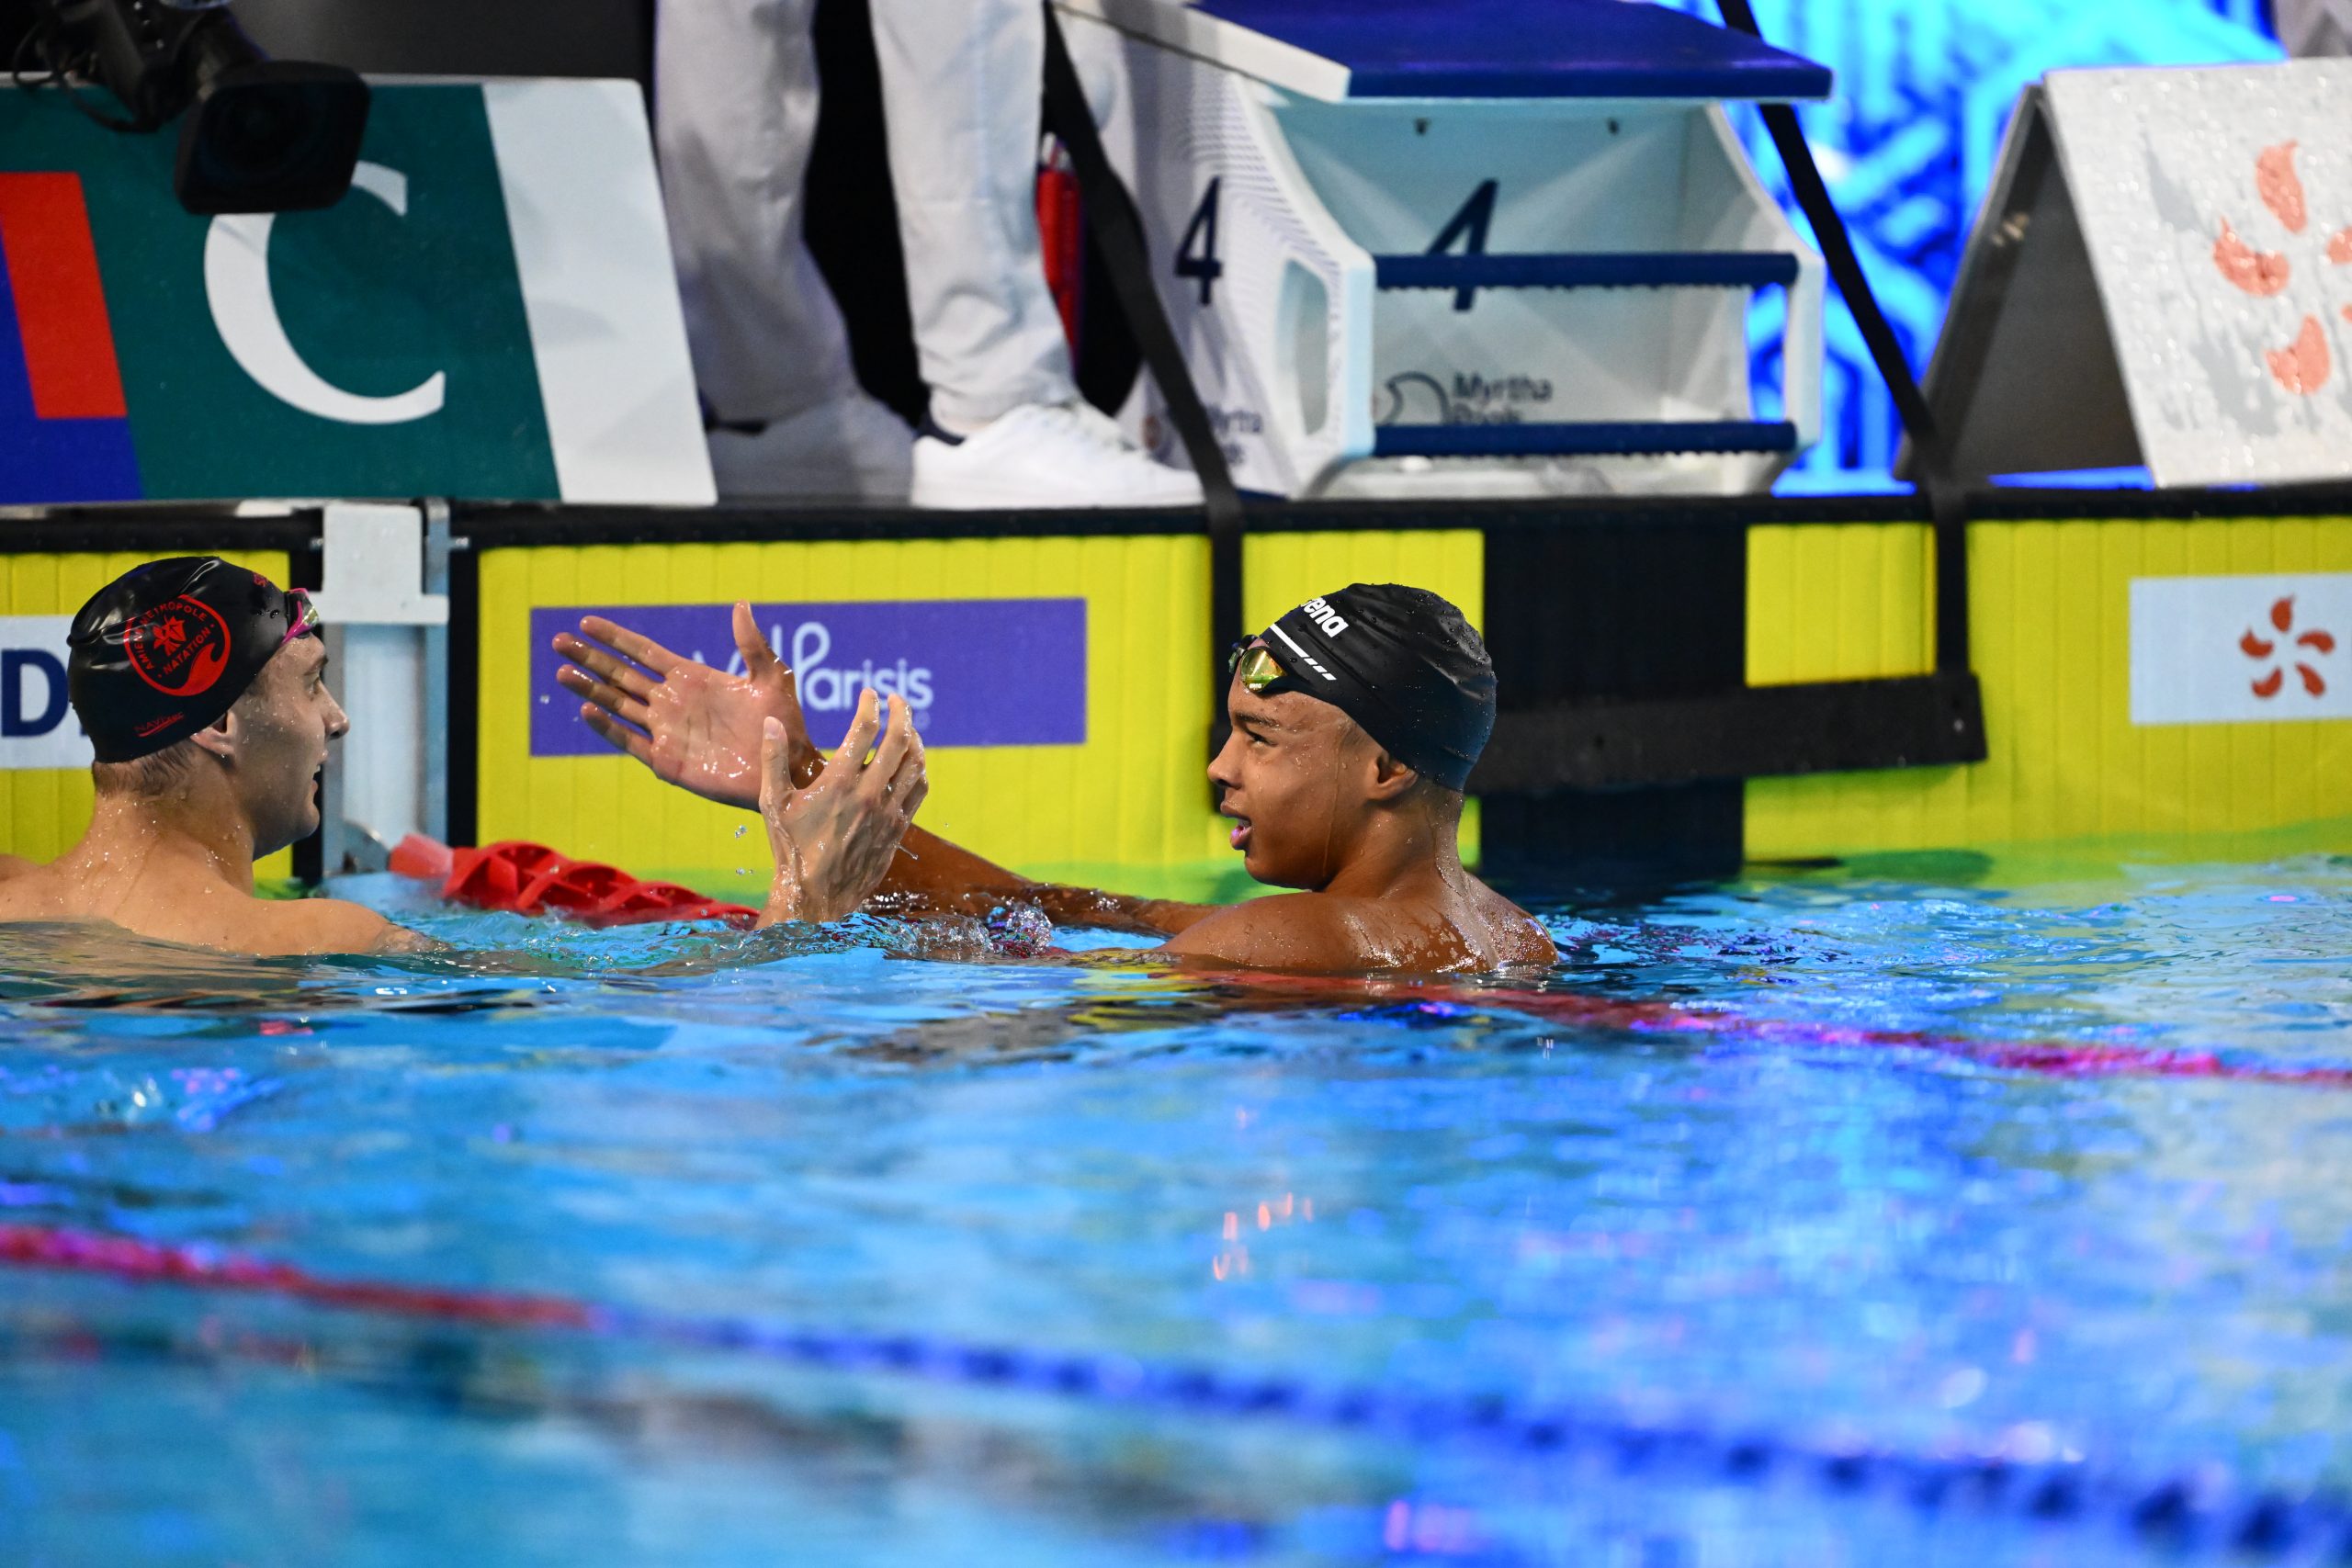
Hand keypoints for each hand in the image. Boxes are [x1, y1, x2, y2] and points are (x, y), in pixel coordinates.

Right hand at [553, 603, 814, 809]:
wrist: (785, 767)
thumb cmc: (782, 722)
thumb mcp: (771, 677)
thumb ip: (752, 643)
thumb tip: (741, 603)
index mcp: (692, 679)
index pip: (643, 653)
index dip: (615, 638)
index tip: (586, 622)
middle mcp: (673, 702)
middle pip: (621, 675)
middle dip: (590, 658)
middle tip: (558, 641)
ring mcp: (667, 731)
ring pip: (618, 705)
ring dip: (589, 690)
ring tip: (561, 672)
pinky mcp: (667, 760)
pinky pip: (631, 741)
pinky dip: (609, 727)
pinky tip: (587, 712)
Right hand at [760, 689, 926, 925]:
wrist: (816, 896)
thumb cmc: (790, 848)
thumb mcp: (773, 803)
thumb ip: (773, 760)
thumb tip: (772, 722)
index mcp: (838, 784)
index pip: (864, 730)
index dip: (870, 705)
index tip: (869, 693)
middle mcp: (869, 794)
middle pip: (899, 741)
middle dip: (901, 713)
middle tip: (897, 699)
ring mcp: (888, 812)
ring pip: (915, 764)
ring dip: (915, 738)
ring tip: (907, 725)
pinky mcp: (898, 828)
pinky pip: (919, 790)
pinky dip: (920, 768)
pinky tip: (913, 760)